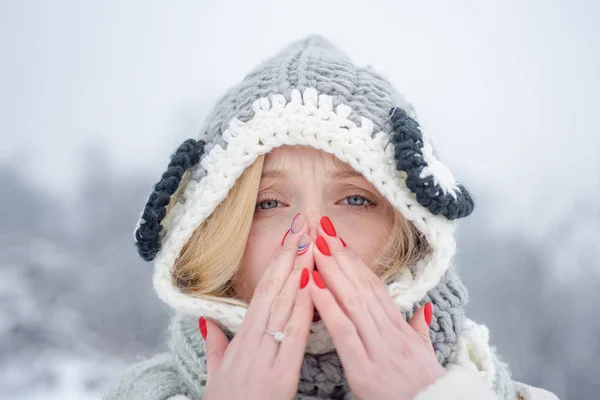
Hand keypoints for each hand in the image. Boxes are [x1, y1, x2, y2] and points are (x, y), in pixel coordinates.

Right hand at [201, 213, 314, 399]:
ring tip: (310, 241)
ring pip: (284, 305)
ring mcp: (266, 356)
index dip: (277, 262)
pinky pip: (294, 335)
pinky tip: (312, 283)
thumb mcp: (215, 374)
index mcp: (241, 340)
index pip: (263, 292)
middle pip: (274, 290)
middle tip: (303, 224)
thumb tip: (205, 321)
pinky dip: (303, 307)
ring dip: (299, 270)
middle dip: (290, 255)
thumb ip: (214, 346)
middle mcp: (253, 342)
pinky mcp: (280, 375)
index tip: (290, 237)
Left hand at [307, 216, 444, 399]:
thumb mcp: (425, 357)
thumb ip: (420, 331)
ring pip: (353, 301)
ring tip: (314, 246)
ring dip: (331, 271)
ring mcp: (378, 349)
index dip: (355, 261)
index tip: (338, 238)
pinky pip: (344, 332)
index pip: (375, 287)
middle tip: (321, 228)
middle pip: (362, 286)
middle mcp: (390, 333)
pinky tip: (312, 285)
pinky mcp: (365, 369)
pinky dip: (328, 306)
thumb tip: (424, 310)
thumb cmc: (426, 389)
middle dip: (340, 255)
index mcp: (400, 329)